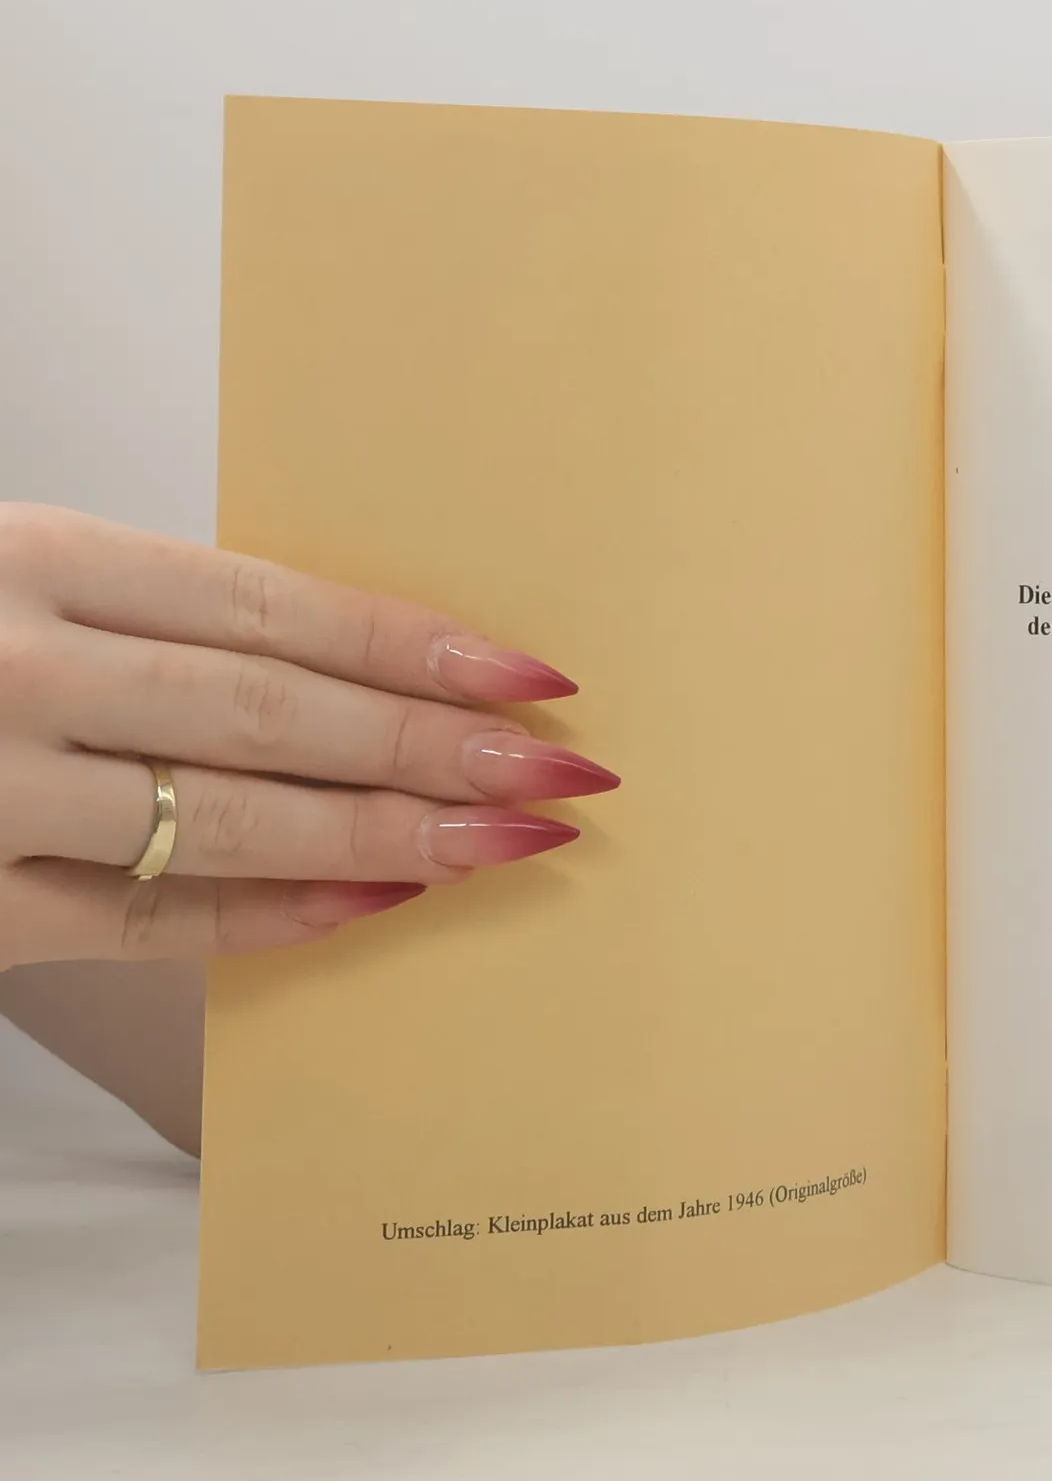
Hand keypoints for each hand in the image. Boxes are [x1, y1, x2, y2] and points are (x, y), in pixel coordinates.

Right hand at [0, 504, 617, 970]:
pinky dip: (269, 920)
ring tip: (510, 842)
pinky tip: (379, 909)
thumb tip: (350, 659)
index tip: (534, 673)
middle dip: (437, 747)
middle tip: (567, 774)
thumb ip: (138, 610)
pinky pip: (142, 922)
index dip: (412, 642)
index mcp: (23, 557)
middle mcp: (5, 671)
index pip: (268, 604)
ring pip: (227, 821)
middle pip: (273, 714)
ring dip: (389, 837)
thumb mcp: (10, 573)